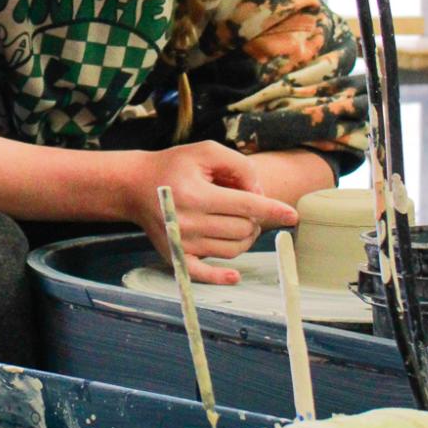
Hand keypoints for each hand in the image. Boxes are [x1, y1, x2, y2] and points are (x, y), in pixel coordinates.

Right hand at [125, 141, 297, 286]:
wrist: (134, 185)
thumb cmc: (174, 166)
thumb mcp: (206, 151)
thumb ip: (239, 166)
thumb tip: (260, 193)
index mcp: (196, 195)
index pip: (246, 206)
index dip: (273, 210)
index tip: (293, 215)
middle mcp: (189, 223)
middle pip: (244, 229)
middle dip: (253, 217)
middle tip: (242, 204)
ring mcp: (182, 243)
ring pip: (233, 249)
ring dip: (243, 236)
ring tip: (232, 219)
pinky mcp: (176, 256)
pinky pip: (205, 274)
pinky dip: (222, 276)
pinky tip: (234, 276)